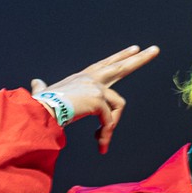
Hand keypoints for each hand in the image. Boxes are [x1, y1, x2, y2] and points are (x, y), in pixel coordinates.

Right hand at [31, 43, 159, 154]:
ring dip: (111, 127)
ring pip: (119, 105)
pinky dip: (106, 135)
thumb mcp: (45, 93)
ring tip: (101, 142)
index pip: (106, 64)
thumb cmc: (41, 105)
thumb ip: (42, 87)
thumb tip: (35, 82)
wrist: (41, 111)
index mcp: (83, 77)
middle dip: (141, 58)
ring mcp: (96, 87)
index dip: (120, 56)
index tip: (134, 49)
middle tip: (156, 49)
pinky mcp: (98, 99)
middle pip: (122, 66)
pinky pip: (110, 120)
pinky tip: (100, 143)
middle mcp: (91, 78)